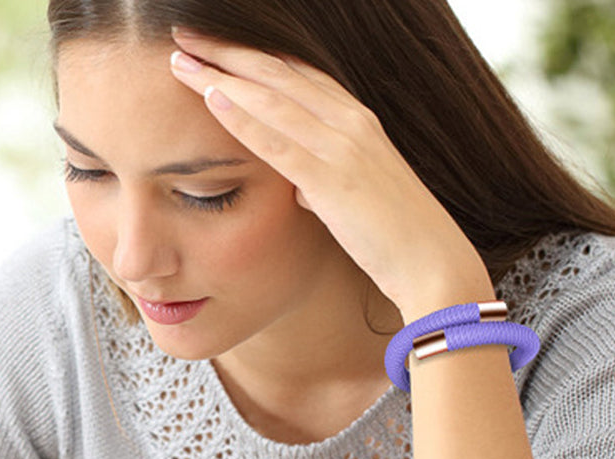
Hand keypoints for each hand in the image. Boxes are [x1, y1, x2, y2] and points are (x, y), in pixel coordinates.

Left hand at [169, 30, 493, 320]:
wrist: (433, 264)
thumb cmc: (395, 237)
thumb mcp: (358, 198)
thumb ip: (327, 183)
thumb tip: (301, 188)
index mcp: (359, 123)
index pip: (298, 76)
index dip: (254, 59)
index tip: (217, 50)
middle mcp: (352, 123)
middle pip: (279, 75)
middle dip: (229, 53)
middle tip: (186, 38)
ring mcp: (344, 148)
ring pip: (272, 100)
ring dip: (222, 76)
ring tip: (181, 61)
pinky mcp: (334, 181)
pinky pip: (279, 143)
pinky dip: (243, 119)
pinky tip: (212, 99)